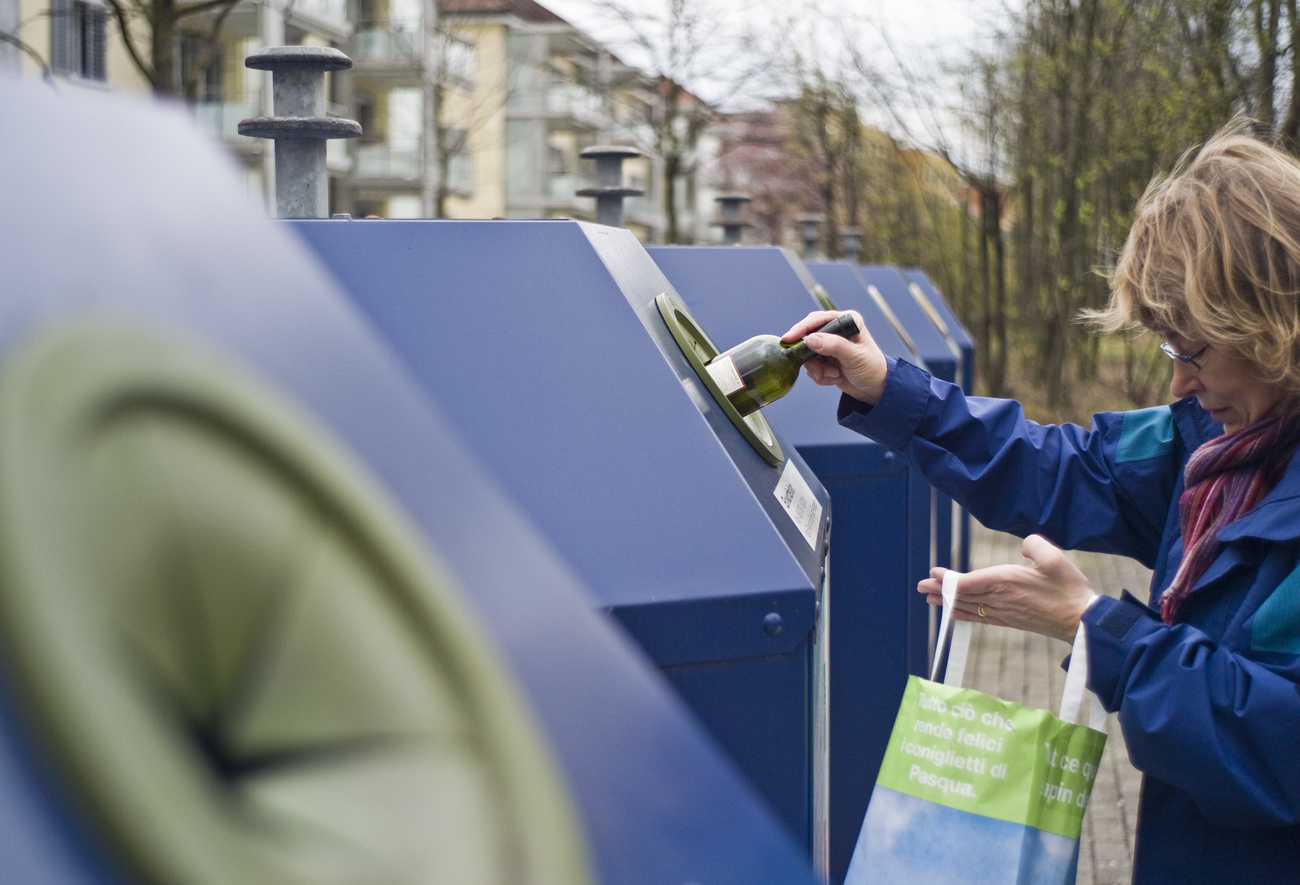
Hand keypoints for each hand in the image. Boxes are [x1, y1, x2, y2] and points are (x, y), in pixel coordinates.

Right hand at [781, 310, 888, 404]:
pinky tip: (835, 378)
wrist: (876, 390)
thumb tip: (811, 339)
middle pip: (809, 339)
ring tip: (834, 375)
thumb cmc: (872, 369)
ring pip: (808, 356)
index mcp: (847, 321)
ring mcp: (829, 346)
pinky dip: (821, 376)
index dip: (802, 329)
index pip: (818, 320)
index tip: (790, 338)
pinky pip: (811, 367)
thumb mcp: (854, 357)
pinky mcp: (825, 359)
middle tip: (819, 370)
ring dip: (818, 369)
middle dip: (811, 358)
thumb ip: (834, 346)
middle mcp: (837, 331)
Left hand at [917, 534, 1095, 643]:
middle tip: (920, 585)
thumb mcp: (1054, 558)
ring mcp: (1003, 612)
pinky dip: (963, 614)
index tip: (934, 572)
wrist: (1080, 621)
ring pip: (968, 607)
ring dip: (947, 602)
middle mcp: (1000, 599)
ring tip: (929, 598)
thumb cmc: (1069, 589)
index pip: (968, 582)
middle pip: (963, 595)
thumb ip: (1034, 545)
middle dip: (940, 590)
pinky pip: (979, 618)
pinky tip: (954, 614)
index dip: (948, 579)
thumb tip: (1023, 546)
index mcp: (1006, 581)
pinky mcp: (1009, 621)